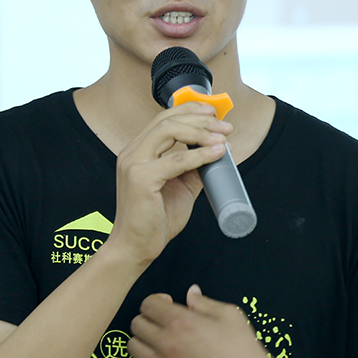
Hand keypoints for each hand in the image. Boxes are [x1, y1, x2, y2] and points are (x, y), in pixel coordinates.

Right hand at [108, 104, 231, 265]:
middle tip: (225, 127)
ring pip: (169, 131)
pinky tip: (216, 153)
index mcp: (138, 151)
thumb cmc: (154, 220)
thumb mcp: (180, 187)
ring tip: (222, 137)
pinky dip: (200, 154)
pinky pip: (176, 160)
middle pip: (167, 120)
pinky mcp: (140, 179)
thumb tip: (217, 152)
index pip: (163, 119)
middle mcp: (132, 152)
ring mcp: (133, 163)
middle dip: (200, 119)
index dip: (190, 110)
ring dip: (200, 131)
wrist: (136, 247)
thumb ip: (193, 168)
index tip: (214, 113)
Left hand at [128, 285, 285, 357]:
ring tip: (161, 341)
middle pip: (136, 324)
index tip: (168, 305)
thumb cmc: (243, 350)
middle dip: (148, 318)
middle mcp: (165, 344)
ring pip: (133, 347)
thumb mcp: (230, 315)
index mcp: (180, 322)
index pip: (148, 305)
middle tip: (164, 323)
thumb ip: (204, 303)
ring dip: (144, 340)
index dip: (157, 301)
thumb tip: (190, 293)